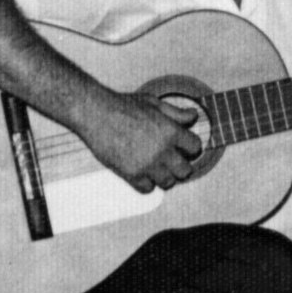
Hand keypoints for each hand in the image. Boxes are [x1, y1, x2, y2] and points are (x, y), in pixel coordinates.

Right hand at [73, 87, 201, 191]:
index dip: (190, 146)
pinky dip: (147, 183)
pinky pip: (148, 189)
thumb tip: (193, 116)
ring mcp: (146, 164)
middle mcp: (162, 150)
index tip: (183, 146)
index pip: (195, 147)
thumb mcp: (154, 103)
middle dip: (181, 165)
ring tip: (157, 167)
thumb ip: (176, 112)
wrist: (96, 113)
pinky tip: (143, 173)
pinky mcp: (130, 174)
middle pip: (185, 171)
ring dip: (165, 176)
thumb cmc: (123, 105)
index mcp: (170, 131)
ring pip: (168, 183)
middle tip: (172, 160)